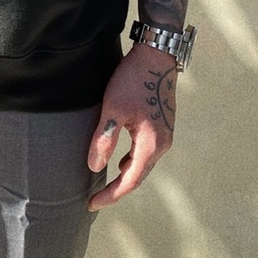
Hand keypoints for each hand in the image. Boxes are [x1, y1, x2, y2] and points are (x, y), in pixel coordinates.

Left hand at [86, 43, 177, 209]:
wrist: (156, 54)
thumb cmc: (134, 79)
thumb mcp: (113, 108)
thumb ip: (105, 139)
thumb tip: (94, 167)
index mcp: (151, 144)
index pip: (130, 181)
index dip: (111, 195)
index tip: (92, 203)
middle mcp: (162, 144)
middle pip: (139, 175)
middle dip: (118, 188)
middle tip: (96, 197)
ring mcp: (165, 134)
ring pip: (144, 163)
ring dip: (126, 174)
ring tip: (106, 182)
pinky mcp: (163, 124)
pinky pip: (147, 151)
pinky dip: (133, 160)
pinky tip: (122, 158)